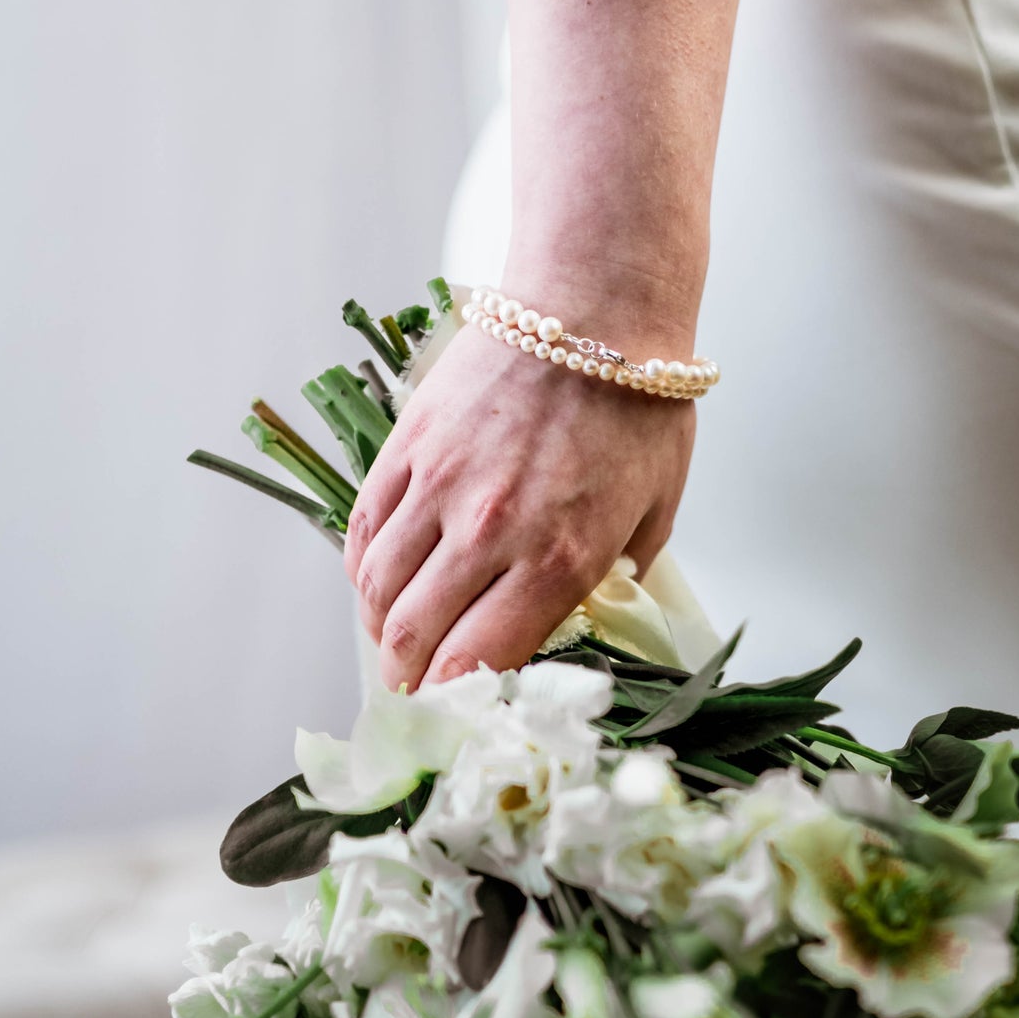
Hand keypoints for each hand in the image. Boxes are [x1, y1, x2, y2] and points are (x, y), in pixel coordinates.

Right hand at [344, 322, 694, 691]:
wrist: (597, 305)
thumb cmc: (640, 408)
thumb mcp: (656, 508)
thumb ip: (615, 571)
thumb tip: (582, 606)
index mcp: (558, 559)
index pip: (478, 662)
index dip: (455, 701)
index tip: (453, 712)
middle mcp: (488, 533)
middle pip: (414, 637)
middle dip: (409, 678)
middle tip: (412, 689)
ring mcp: (439, 487)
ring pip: (377, 588)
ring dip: (377, 629)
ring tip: (391, 641)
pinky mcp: (409, 446)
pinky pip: (366, 527)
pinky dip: (362, 568)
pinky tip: (374, 583)